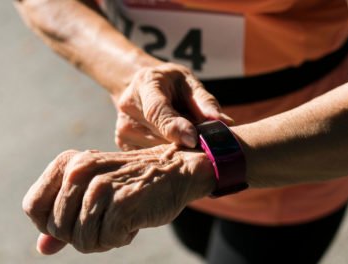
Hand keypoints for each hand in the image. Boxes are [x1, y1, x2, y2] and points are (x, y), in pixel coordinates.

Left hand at [22, 145, 213, 253]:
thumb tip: (42, 249)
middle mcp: (80, 170)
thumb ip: (64, 218)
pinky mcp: (122, 203)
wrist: (176, 171)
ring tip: (120, 220)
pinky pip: (106, 241)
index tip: (77, 220)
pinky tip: (133, 222)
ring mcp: (101, 186)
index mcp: (68, 163)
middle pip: (57, 229)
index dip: (52, 224)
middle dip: (81, 235)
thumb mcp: (94, 192)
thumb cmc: (132, 183)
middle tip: (106, 220)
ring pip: (80, 240)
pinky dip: (120, 239)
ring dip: (102, 240)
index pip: (34, 208)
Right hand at [112, 62, 232, 150]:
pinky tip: (172, 144)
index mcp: (146, 84)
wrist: (140, 86)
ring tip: (184, 136)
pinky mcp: (123, 144)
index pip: (157, 110)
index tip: (193, 140)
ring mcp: (123, 128)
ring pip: (156, 150)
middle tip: (202, 139)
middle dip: (184, 140)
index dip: (175, 127)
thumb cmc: (171, 84)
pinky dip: (166, 154)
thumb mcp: (189, 83)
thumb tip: (224, 123)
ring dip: (176, 148)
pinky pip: (150, 157)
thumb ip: (205, 102)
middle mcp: (129, 107)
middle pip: (159, 134)